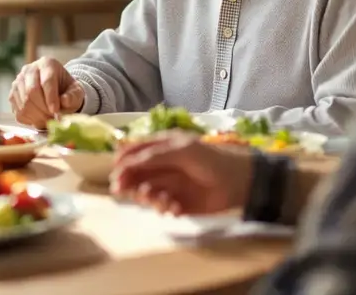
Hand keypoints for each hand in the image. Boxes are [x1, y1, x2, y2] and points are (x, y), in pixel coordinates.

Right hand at [9, 57, 84, 127]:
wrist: (55, 91)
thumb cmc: (66, 90)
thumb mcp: (75, 91)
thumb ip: (73, 96)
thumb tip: (64, 101)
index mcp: (47, 64)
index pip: (46, 81)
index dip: (51, 97)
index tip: (56, 111)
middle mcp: (29, 69)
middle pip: (31, 91)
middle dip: (43, 109)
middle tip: (53, 119)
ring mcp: (18, 82)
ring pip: (24, 103)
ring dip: (37, 116)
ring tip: (48, 120)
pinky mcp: (12, 95)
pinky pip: (18, 112)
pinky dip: (29, 120)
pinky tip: (39, 119)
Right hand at [110, 132, 253, 215]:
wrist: (239, 182)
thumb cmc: (210, 160)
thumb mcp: (179, 152)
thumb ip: (151, 156)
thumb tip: (123, 163)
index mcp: (161, 147)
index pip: (133, 153)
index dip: (122, 163)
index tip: (116, 175)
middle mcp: (161, 166)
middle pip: (135, 175)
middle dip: (131, 184)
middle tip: (125, 192)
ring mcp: (169, 185)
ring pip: (145, 192)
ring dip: (149, 198)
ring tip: (162, 201)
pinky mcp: (177, 203)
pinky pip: (161, 207)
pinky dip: (165, 208)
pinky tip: (175, 208)